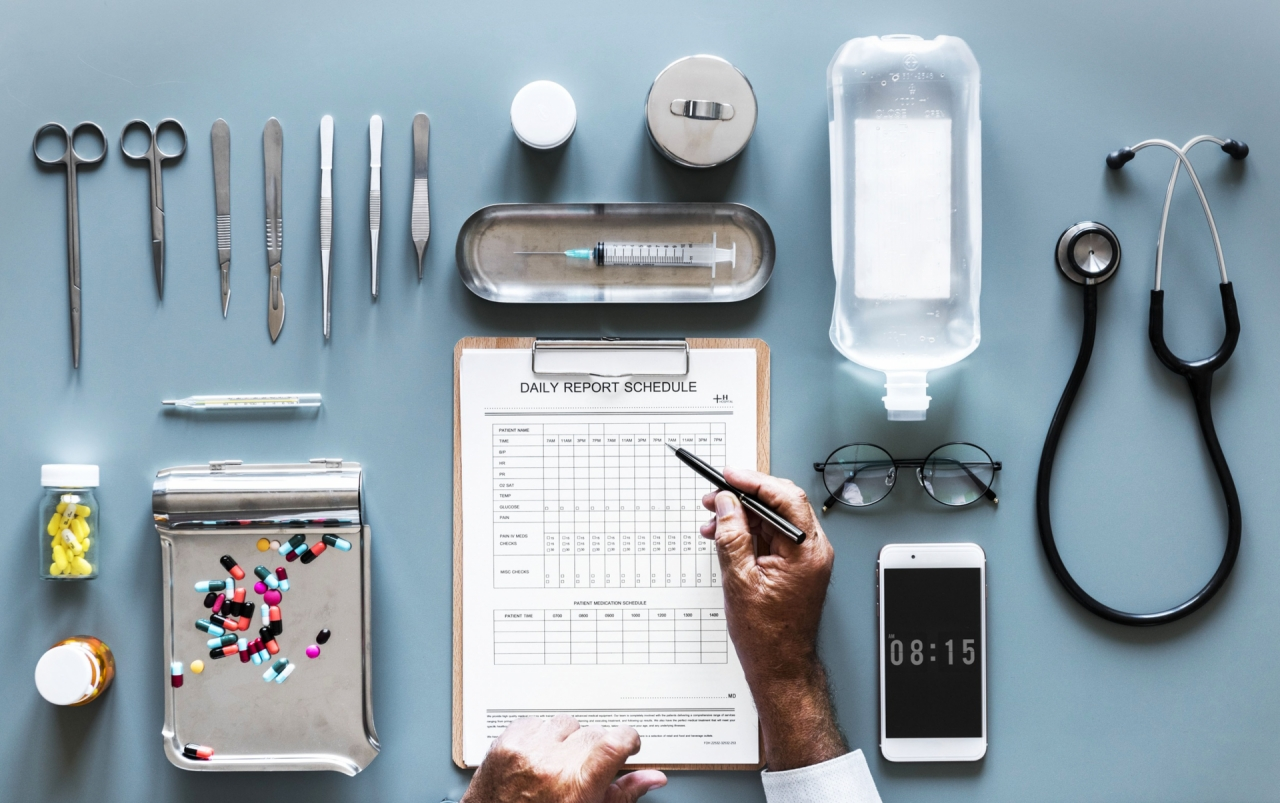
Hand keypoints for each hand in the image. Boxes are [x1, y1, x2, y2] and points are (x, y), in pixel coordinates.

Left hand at [461, 716, 666, 802]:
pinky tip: (538, 758)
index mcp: (575, 786)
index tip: (628, 745)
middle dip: (595, 749)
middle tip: (585, 771)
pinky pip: (535, 722)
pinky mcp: (504, 744)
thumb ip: (622, 795)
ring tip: (558, 766)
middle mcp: (550, 765)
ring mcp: (524, 752)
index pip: (615, 741)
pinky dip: (540, 737)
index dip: (627, 739)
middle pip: (593, 732)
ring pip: (565, 723)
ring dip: (567, 740)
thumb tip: (652, 778)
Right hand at [701, 468, 845, 770]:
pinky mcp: (794, 566)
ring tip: (712, 523)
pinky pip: (770, 537)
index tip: (728, 476)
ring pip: (771, 520)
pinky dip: (747, 534)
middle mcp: (812, 551)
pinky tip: (724, 538)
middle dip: (744, 497)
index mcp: (807, 552)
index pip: (785, 498)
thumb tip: (726, 504)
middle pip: (780, 504)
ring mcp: (804, 558)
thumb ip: (732, 537)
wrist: (780, 667)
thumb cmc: (768, 636)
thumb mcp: (740, 581)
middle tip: (714, 497)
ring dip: (741, 517)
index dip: (754, 482)